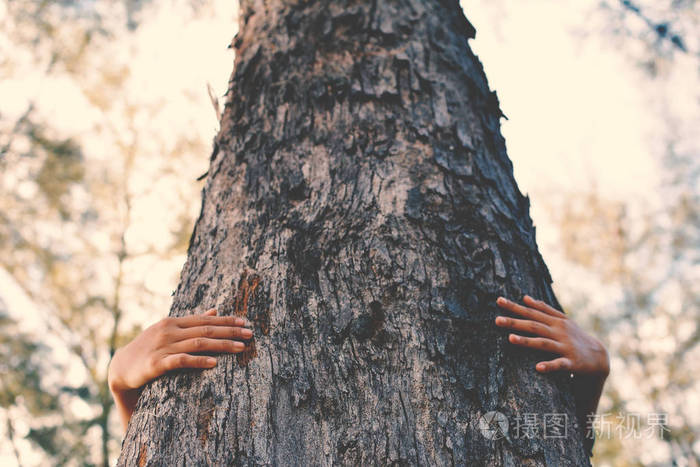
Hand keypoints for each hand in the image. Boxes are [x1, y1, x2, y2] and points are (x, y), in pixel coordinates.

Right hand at [108, 308, 252, 429]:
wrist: (121, 368)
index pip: (205, 319)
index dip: (226, 320)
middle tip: (250, 334)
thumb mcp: (169, 331)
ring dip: (222, 345)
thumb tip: (215, 310)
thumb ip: (192, 322)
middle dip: (230, 331)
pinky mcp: (157, 364)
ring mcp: (163, 346)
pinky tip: (214, 363)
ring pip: (198, 343)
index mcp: (174, 322)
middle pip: (206, 329)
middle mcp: (169, 331)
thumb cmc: (149, 348)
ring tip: (240, 348)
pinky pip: (182, 361)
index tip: (244, 322)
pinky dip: (199, 361)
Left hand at [494, 295, 608, 377]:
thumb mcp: (562, 320)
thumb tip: (525, 297)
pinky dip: (549, 365)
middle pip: (534, 326)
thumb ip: (544, 308)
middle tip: (496, 320)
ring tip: (510, 339)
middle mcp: (558, 332)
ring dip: (527, 341)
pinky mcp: (571, 362)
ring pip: (544, 343)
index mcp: (554, 322)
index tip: (498, 300)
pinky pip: (559, 364)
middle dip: (515, 322)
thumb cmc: (575, 337)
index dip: (515, 307)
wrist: (599, 357)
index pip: (531, 312)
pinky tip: (537, 368)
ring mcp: (565, 347)